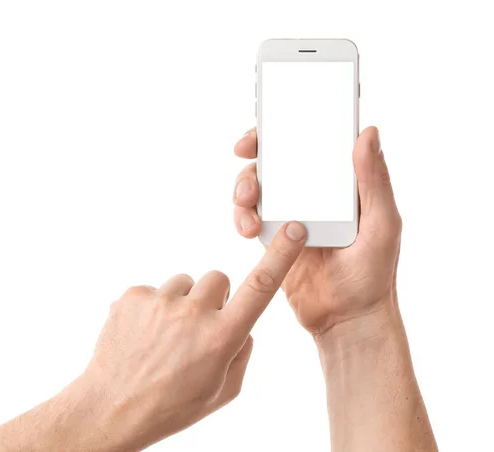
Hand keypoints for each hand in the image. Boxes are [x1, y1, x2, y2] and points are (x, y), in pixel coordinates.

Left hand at [62, 222, 306, 451]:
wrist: (112, 408)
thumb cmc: (172, 405)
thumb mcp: (222, 390)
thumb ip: (241, 352)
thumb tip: (243, 325)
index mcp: (221, 338)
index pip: (259, 288)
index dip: (281, 256)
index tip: (293, 230)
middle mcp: (193, 314)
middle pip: (218, 278)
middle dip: (213, 297)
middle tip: (196, 326)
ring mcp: (160, 302)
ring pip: (184, 283)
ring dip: (180, 303)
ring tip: (163, 335)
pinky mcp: (133, 296)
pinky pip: (154, 290)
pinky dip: (152, 308)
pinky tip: (142, 334)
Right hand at [232, 126, 401, 335]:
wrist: (346, 319)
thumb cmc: (373, 273)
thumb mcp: (382, 224)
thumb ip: (375, 181)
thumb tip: (369, 133)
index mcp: (339, 184)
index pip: (311, 144)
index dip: (285, 128)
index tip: (267, 127)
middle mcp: (313, 194)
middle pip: (275, 161)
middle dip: (255, 153)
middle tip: (242, 152)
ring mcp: (290, 215)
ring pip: (256, 188)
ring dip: (244, 189)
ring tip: (248, 207)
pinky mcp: (272, 237)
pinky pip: (250, 218)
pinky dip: (242, 217)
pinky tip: (248, 229)